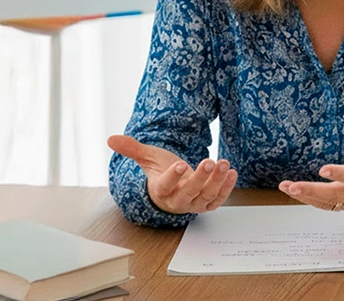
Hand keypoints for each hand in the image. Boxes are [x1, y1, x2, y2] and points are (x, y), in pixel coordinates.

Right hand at [107, 135, 236, 214]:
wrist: (173, 190)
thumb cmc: (160, 172)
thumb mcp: (147, 158)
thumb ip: (131, 148)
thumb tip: (111, 139)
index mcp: (161, 190)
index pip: (165, 186)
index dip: (172, 177)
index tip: (179, 164)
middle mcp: (177, 200)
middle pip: (189, 193)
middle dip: (200, 178)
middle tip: (210, 161)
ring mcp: (194, 203)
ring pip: (206, 196)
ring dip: (217, 180)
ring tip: (224, 163)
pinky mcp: (207, 204)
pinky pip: (218, 199)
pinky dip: (227, 188)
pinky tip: (232, 172)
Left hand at [279, 117, 343, 211]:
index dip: (338, 173)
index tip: (323, 169)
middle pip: (331, 195)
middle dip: (311, 191)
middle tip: (292, 186)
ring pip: (324, 203)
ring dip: (304, 196)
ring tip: (286, 187)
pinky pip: (324, 206)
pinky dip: (308, 200)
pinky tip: (295, 192)